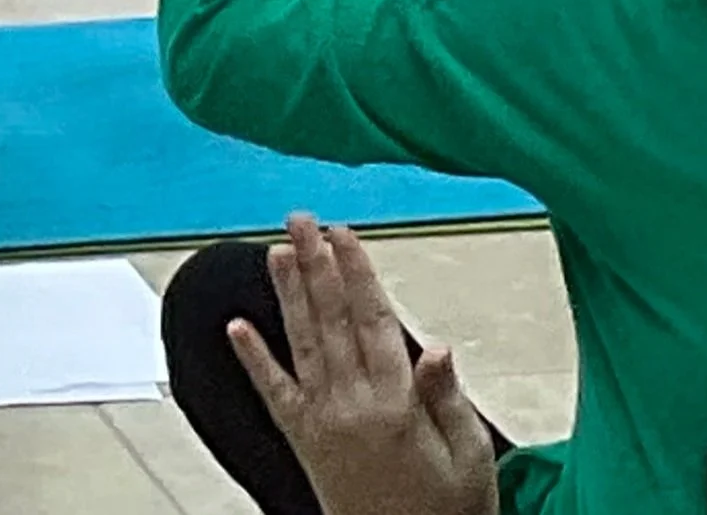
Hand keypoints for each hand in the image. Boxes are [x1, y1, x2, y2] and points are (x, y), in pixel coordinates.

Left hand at [232, 216, 499, 514]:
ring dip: (287, 294)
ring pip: (301, 343)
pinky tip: (235, 326)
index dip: (357, 273)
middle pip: (330, 320)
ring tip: (276, 250)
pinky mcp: (302, 439)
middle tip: (302, 220)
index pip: (373, 322)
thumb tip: (438, 344)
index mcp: (398, 404)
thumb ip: (447, 398)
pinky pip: (272, 393)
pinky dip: (252, 359)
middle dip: (316, 264)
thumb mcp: (472, 457)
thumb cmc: (450, 511)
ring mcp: (322, 420)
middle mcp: (352, 405)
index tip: (345, 234)